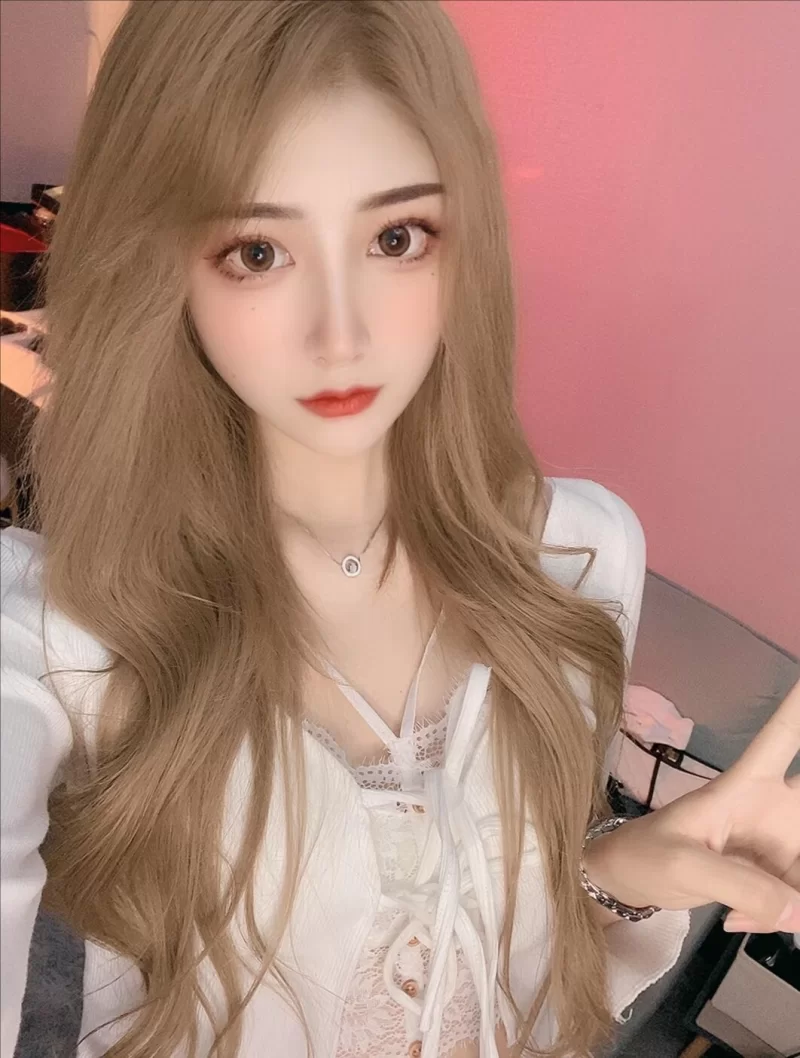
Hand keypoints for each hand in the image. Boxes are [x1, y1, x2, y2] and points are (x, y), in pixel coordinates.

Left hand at [583, 678, 799, 932]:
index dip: (799, 707)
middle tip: (791, 842)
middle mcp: (771, 806)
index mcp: (745, 785)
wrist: (626, 881)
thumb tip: (798, 911)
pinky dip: (785, 915)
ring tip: (746, 913)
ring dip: (796, 899)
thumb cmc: (646, 854)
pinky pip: (798, 896)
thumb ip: (743, 886)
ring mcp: (776, 842)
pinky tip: (739, 919)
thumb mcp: (685, 865)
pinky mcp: (775, 874)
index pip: (783, 737)